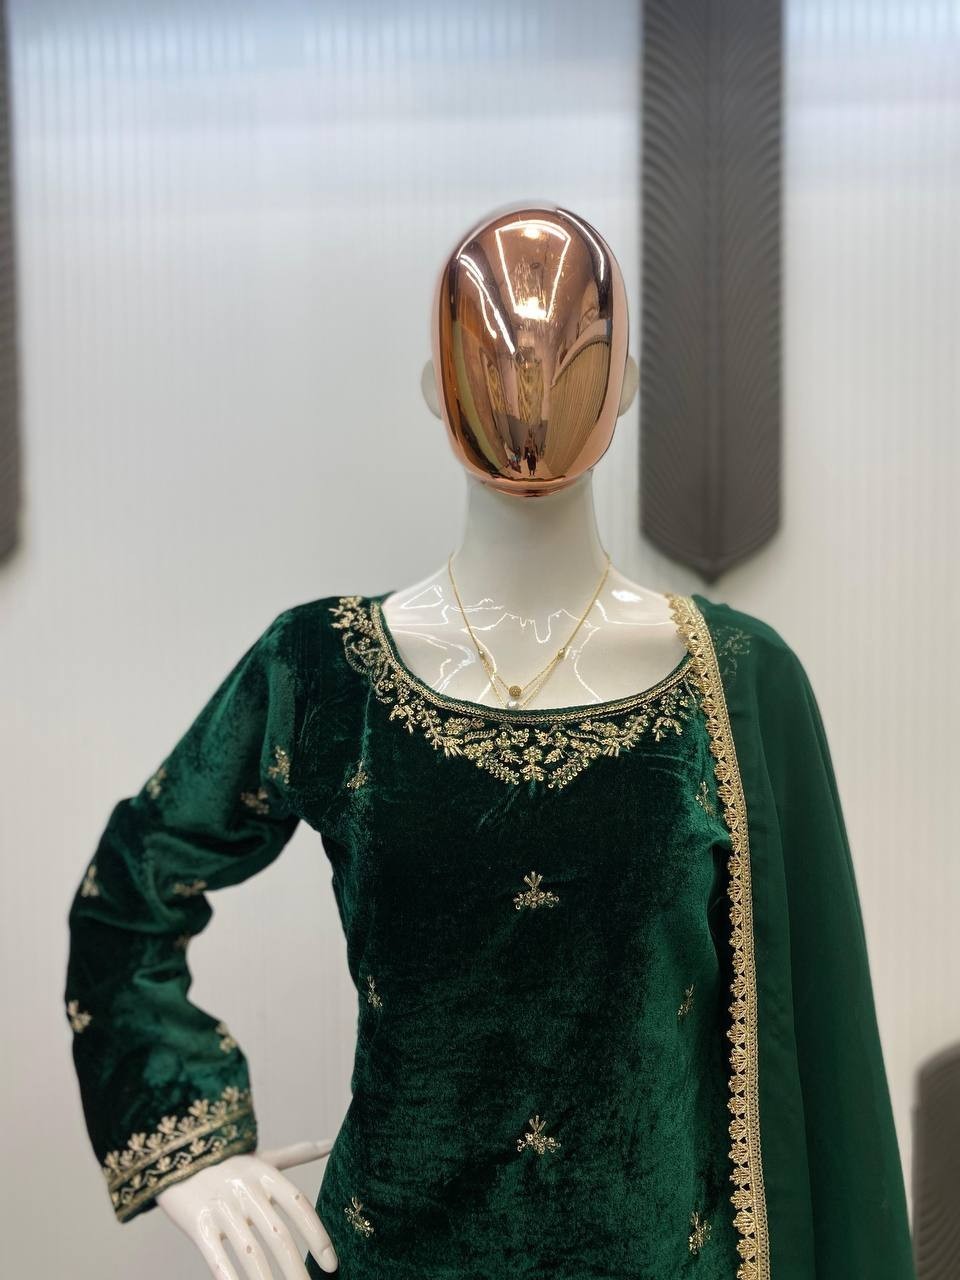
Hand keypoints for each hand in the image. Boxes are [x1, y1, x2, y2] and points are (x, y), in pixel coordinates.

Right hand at [157, 1137, 337, 1276]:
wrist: (175, 1153)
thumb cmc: (226, 1161)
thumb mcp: (261, 1155)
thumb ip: (297, 1153)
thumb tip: (332, 1143)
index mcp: (265, 1174)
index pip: (299, 1206)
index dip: (318, 1236)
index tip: (331, 1265)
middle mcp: (246, 1190)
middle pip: (278, 1235)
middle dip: (296, 1269)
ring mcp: (221, 1207)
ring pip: (250, 1252)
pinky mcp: (197, 1223)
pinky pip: (216, 1257)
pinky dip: (230, 1277)